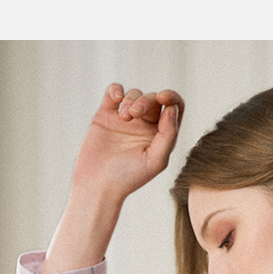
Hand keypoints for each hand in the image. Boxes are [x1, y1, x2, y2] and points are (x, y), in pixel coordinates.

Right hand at [71, 83, 184, 202]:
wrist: (98, 184)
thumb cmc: (129, 178)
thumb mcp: (156, 160)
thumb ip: (168, 135)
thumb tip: (172, 109)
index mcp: (161, 135)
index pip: (174, 108)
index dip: (172, 97)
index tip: (163, 98)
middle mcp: (145, 125)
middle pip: (153, 99)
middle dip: (146, 101)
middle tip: (135, 113)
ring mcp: (125, 119)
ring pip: (134, 94)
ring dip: (131, 100)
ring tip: (123, 117)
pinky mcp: (106, 115)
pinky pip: (114, 92)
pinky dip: (116, 90)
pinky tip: (116, 99)